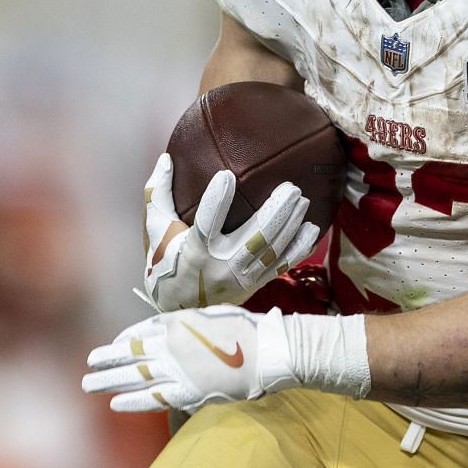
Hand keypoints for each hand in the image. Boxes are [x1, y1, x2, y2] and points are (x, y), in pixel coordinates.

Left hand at [83, 306, 294, 413]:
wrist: (267, 351)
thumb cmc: (244, 330)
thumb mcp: (209, 316)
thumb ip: (186, 324)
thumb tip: (170, 331)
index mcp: (176, 322)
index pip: (139, 331)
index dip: (122, 340)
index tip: (112, 346)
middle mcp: (170, 344)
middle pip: (129, 353)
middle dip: (106, 359)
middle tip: (88, 364)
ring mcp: (176, 369)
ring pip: (133, 375)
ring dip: (108, 380)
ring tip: (88, 384)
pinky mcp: (186, 391)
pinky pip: (152, 398)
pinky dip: (132, 401)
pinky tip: (115, 404)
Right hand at [143, 154, 318, 311]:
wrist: (178, 308)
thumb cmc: (165, 260)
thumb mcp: (156, 229)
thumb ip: (157, 194)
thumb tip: (166, 158)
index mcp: (195, 252)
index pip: (207, 224)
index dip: (217, 200)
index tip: (227, 175)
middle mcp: (221, 268)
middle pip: (256, 238)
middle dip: (277, 211)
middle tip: (291, 187)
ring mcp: (242, 279)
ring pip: (273, 250)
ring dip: (292, 224)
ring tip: (303, 201)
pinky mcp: (255, 285)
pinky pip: (282, 266)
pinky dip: (300, 248)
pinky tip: (311, 229)